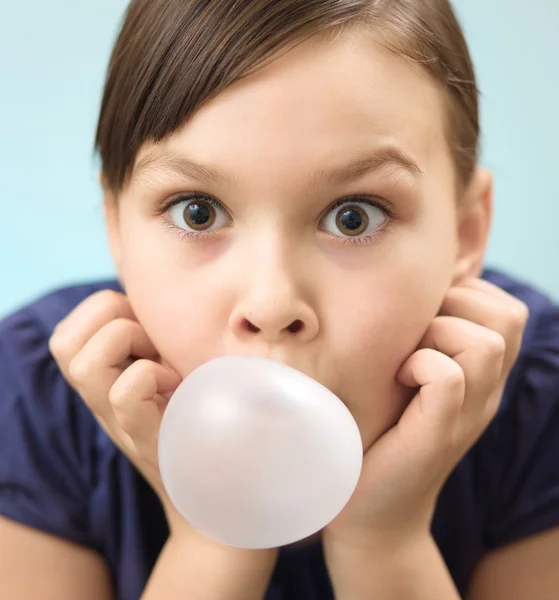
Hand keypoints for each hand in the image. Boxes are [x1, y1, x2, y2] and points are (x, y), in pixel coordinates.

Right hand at [49, 289, 183, 525]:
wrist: (212, 479)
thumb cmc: (195, 415)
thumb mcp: (169, 370)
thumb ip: (154, 339)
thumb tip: (154, 298)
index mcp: (102, 380)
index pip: (67, 332)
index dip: (106, 311)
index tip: (146, 326)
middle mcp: (98, 400)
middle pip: (64, 343)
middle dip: (112, 319)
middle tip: (152, 341)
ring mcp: (117, 421)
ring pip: (84, 366)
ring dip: (129, 346)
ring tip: (162, 362)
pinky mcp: (143, 437)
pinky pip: (124, 393)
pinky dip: (150, 376)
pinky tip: (176, 386)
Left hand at [323, 277, 528, 551]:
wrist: (371, 509)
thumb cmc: (377, 431)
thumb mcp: (403, 375)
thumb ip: (417, 337)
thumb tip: (400, 287)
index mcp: (482, 375)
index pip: (506, 309)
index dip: (465, 293)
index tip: (424, 313)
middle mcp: (486, 392)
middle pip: (508, 316)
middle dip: (456, 304)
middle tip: (417, 330)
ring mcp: (468, 415)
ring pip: (485, 342)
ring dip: (437, 333)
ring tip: (405, 356)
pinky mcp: (439, 434)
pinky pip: (448, 376)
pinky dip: (419, 365)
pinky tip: (397, 378)